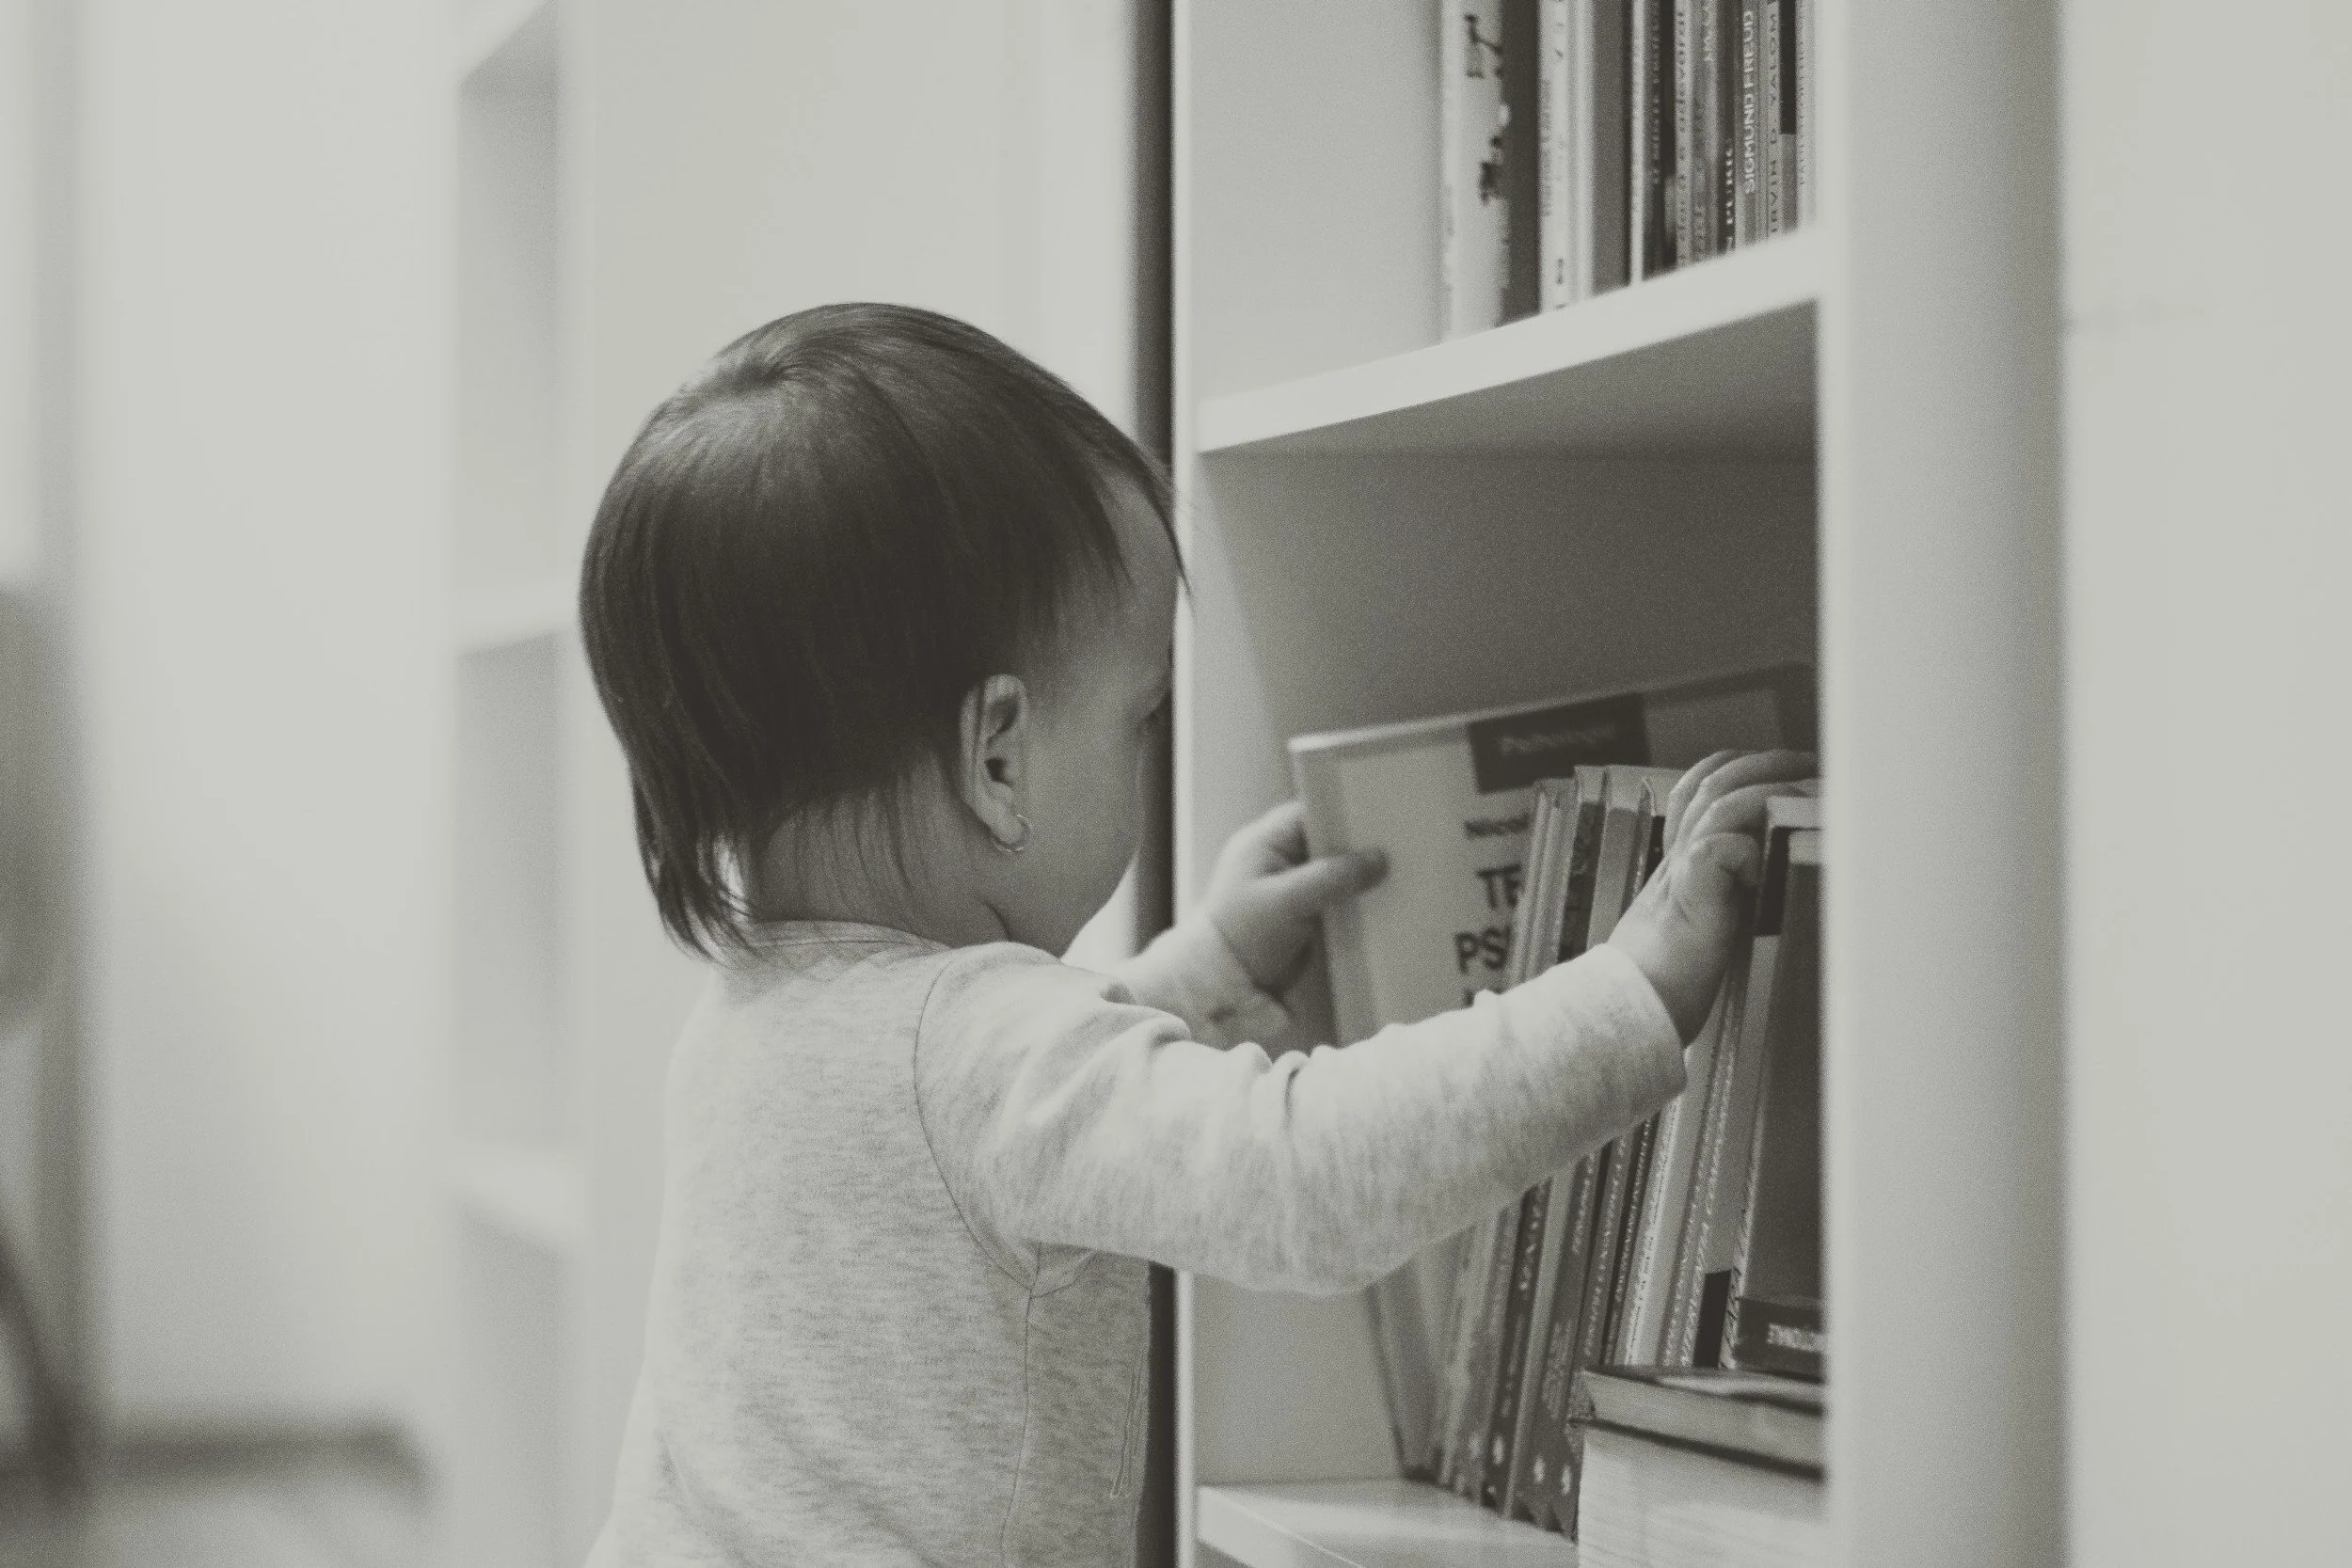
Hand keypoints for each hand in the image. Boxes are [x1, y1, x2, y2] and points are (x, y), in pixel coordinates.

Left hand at [1203, 801, 1387, 993]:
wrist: (1229, 986)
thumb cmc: (1241, 938)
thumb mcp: (1287, 901)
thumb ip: (1332, 877)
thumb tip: (1376, 860)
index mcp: (1263, 842)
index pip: (1310, 813)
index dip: (1341, 815)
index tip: (1375, 821)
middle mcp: (1277, 859)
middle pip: (1326, 841)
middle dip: (1354, 848)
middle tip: (1389, 850)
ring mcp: (1291, 886)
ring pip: (1332, 870)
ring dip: (1354, 877)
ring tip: (1387, 877)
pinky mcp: (1302, 912)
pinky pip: (1333, 896)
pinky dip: (1349, 899)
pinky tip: (1372, 902)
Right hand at [1610, 751, 1816, 1041]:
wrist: (1624, 1014)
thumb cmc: (1659, 986)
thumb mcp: (1692, 927)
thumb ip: (1717, 899)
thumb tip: (1758, 886)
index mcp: (1676, 864)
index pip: (1695, 790)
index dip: (1733, 767)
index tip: (1776, 767)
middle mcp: (1675, 860)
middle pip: (1711, 781)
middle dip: (1764, 763)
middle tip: (1805, 762)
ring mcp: (1681, 875)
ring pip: (1719, 802)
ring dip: (1767, 792)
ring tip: (1802, 794)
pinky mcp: (1693, 896)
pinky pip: (1724, 847)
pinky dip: (1750, 847)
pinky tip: (1763, 867)